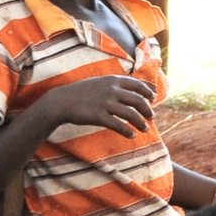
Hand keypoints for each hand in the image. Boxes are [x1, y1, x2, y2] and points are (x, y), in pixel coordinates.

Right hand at [34, 74, 154, 134]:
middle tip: (152, 117)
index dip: (149, 93)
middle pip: (138, 100)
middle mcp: (112, 90)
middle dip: (148, 110)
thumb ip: (119, 84)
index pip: (139, 85)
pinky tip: (132, 135)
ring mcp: (105, 103)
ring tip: (145, 129)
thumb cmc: (84, 92)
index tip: (153, 99)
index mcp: (114, 80)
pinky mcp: (98, 116)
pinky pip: (118, 125)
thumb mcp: (102, 82)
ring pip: (131, 114)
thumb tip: (139, 86)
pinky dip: (127, 131)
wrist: (61, 101)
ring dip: (141, 122)